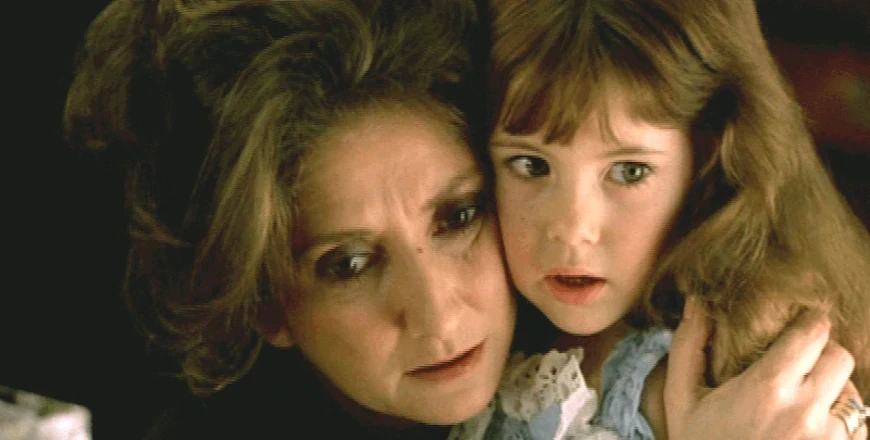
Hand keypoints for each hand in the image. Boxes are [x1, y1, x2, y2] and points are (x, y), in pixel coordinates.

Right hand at [665, 297, 865, 439]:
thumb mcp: (682, 400)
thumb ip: (689, 346)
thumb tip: (697, 300)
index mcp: (767, 387)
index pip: (813, 332)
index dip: (807, 323)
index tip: (796, 326)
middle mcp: (806, 411)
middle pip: (840, 357)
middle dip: (823, 355)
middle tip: (802, 364)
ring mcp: (829, 439)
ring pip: (853, 394)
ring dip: (834, 393)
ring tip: (805, 404)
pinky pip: (860, 429)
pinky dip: (843, 425)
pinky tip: (813, 432)